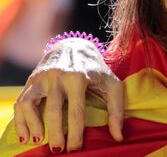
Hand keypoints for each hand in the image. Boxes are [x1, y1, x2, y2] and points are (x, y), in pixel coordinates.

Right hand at [13, 38, 123, 152]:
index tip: (76, 148)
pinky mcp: (31, 80)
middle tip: (58, 151)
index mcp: (79, 77)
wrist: (74, 47)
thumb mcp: (112, 84)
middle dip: (55, 134)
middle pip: (53, 111)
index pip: (76, 112)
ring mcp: (42, 78)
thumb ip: (116, 110)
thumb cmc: (96, 69)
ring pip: (30, 105)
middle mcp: (58, 76)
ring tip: (38, 141)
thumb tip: (118, 137)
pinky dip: (20, 120)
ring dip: (32, 126)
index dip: (75, 134)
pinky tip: (26, 135)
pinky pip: (20, 103)